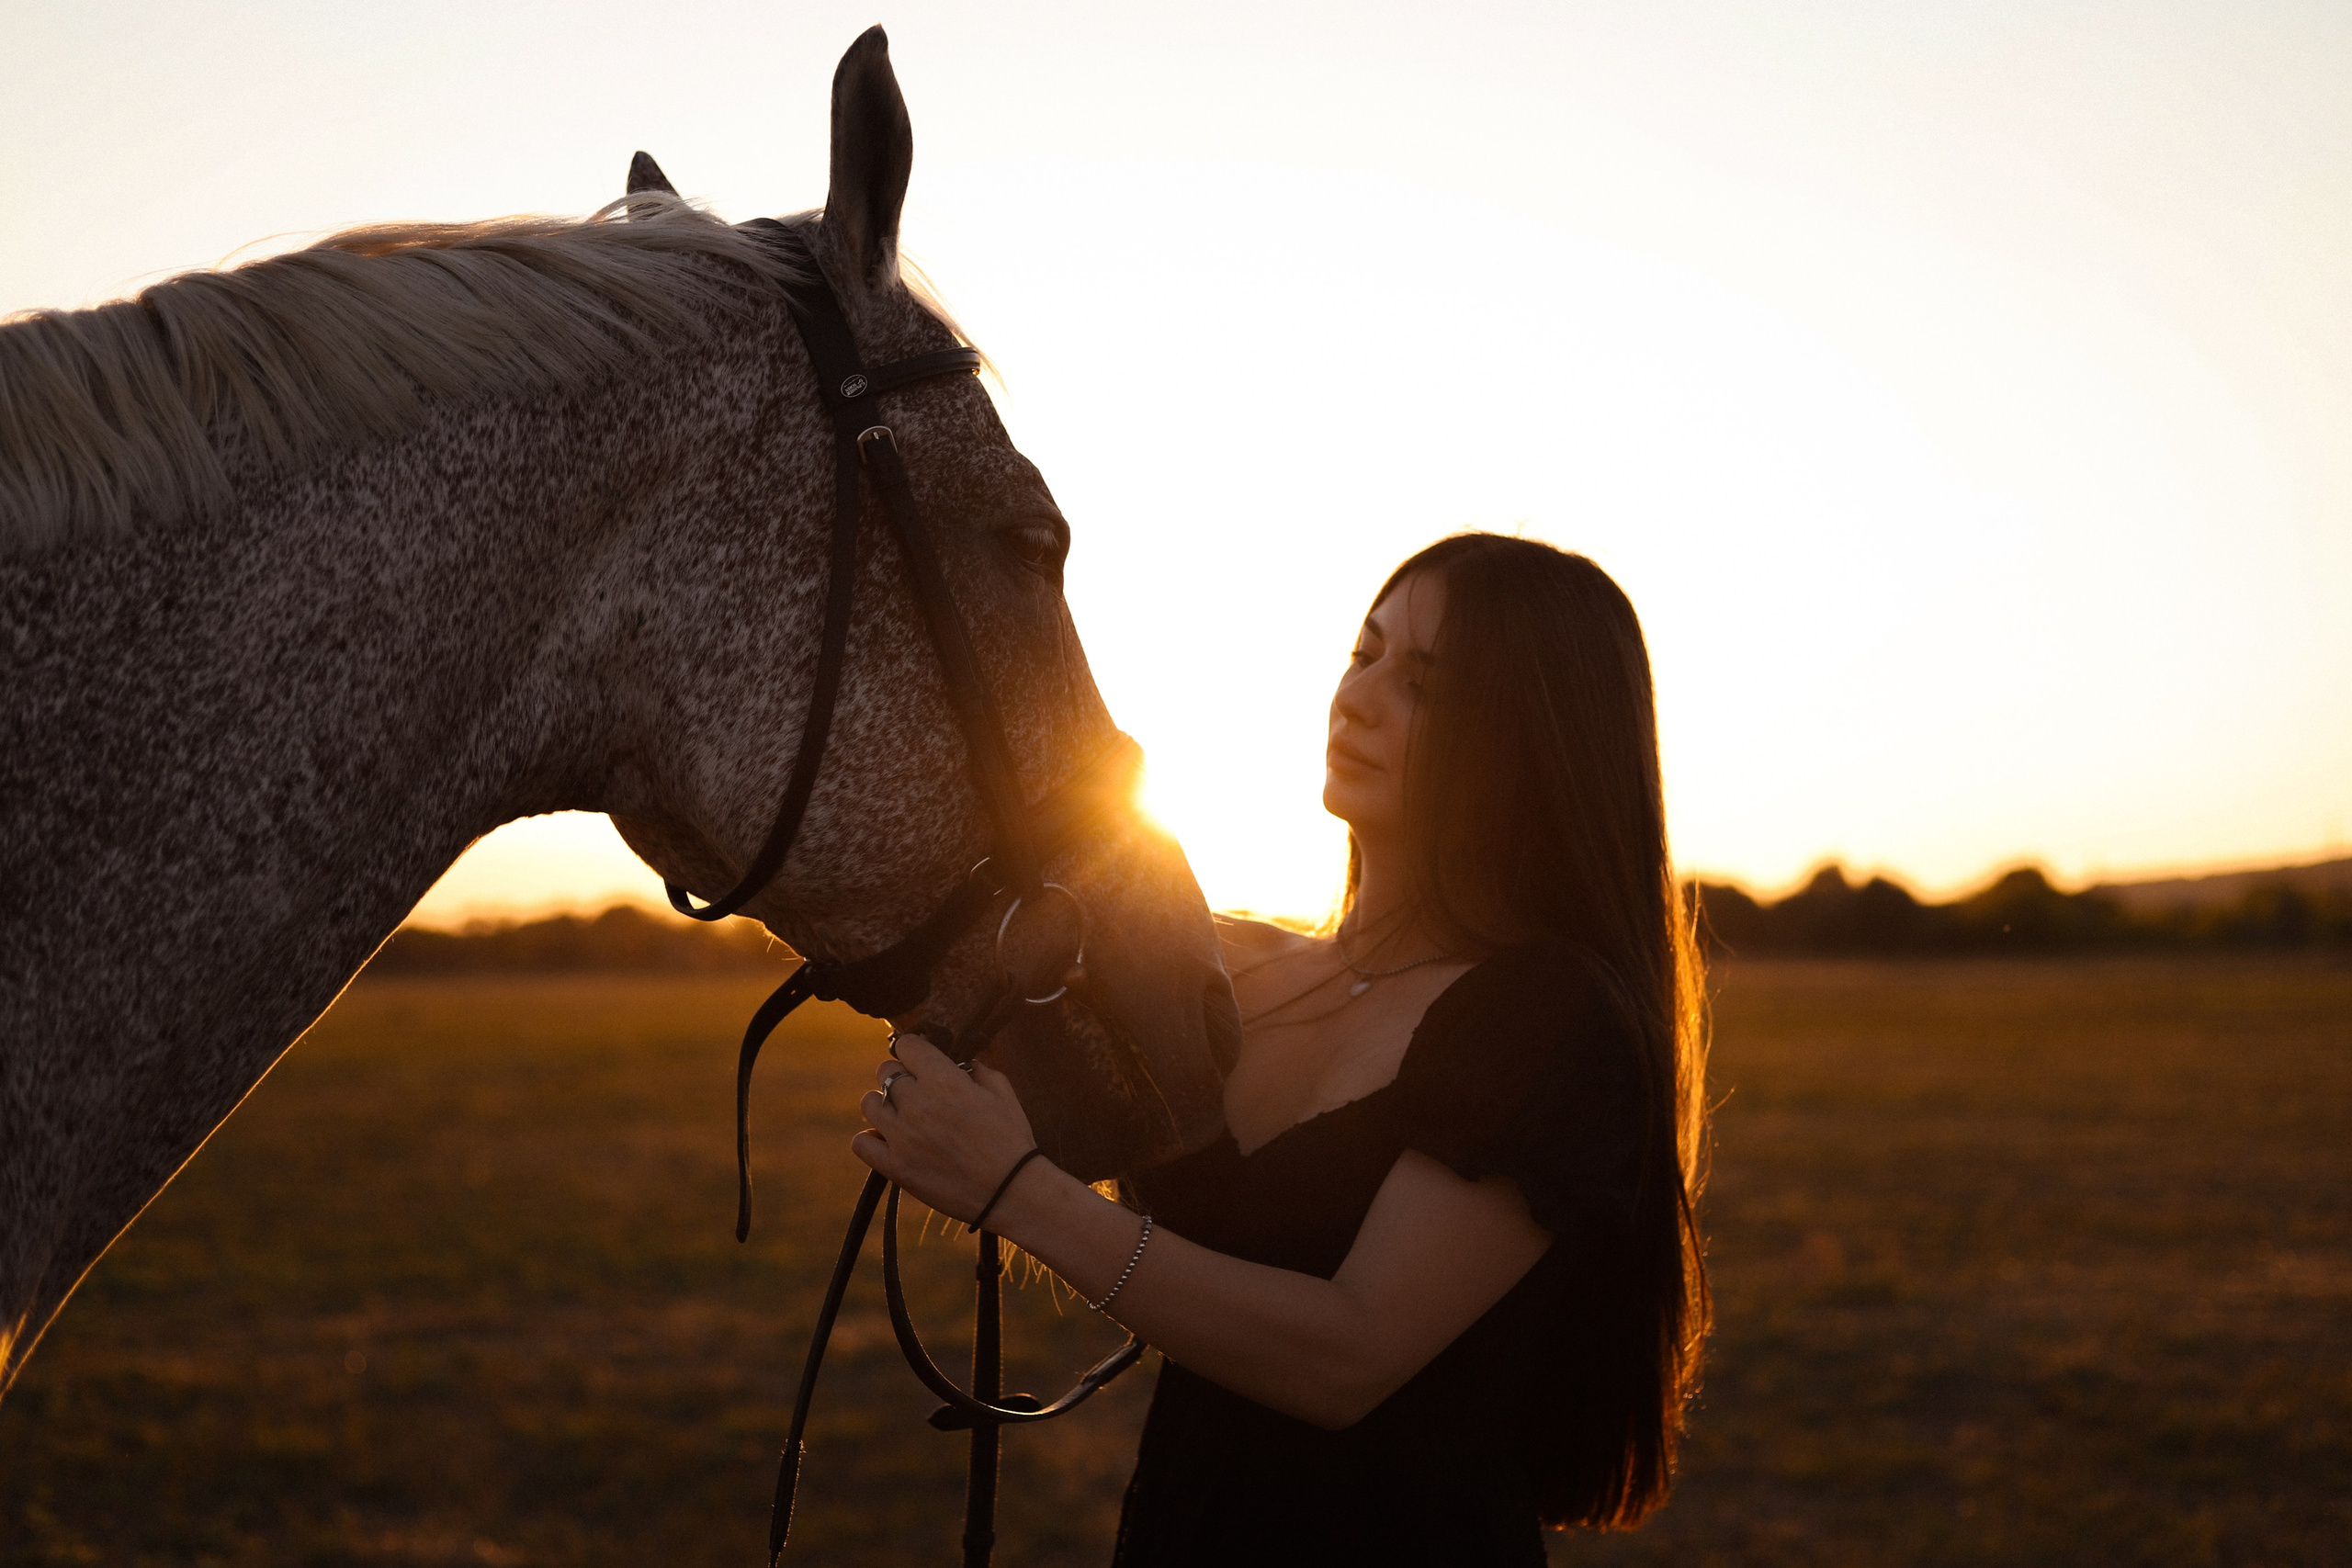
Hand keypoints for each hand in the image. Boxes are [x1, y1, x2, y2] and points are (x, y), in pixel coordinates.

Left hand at [852, 1034, 1043, 1222]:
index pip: (908, 1045)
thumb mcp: (1003, 1093)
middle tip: (917, 1089)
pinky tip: (888, 1139)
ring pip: (869, 1103)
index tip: (921, 1057)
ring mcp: (902, 1136)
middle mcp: (917, 1103)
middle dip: (901, 1075)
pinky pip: (861, 1143)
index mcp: (944, 1081)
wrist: (1011, 1192)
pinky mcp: (895, 1167)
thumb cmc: (1011, 1140)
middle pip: (885, 1071)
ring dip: (883, 1103)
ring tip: (901, 1114)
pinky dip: (871, 1138)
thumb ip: (979, 1070)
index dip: (915, 1048)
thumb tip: (963, 1062)